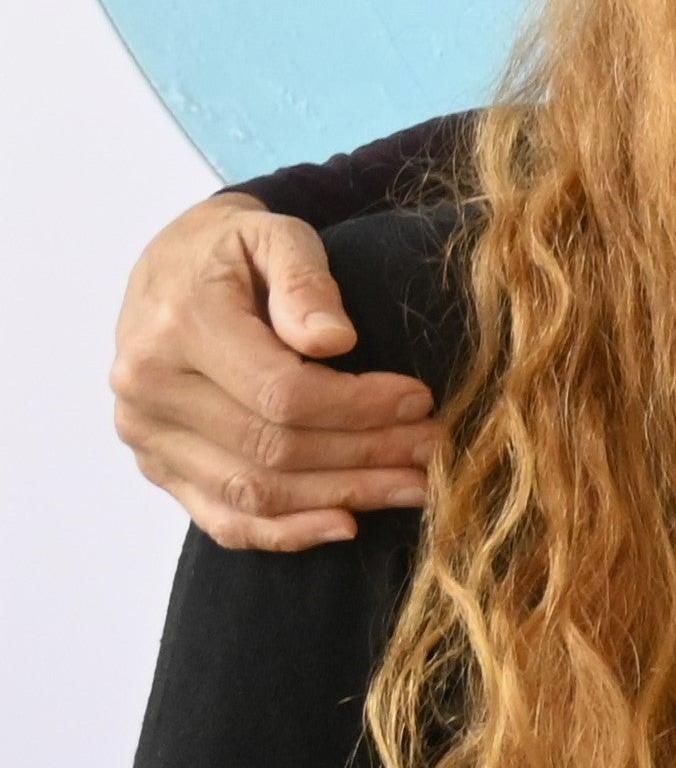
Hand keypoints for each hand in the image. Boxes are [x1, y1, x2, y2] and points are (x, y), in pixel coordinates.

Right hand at [108, 194, 431, 549]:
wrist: (170, 267)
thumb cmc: (235, 250)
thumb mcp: (275, 235)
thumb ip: (305, 281)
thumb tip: (335, 340)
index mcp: (178, 328)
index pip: (282, 393)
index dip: (360, 405)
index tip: (421, 400)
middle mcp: (150, 390)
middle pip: (274, 449)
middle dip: (367, 454)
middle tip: (436, 449)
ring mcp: (147, 436)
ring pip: (254, 493)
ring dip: (343, 496)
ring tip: (414, 486)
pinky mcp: (157, 466)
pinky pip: (221, 518)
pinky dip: (285, 532)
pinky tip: (346, 524)